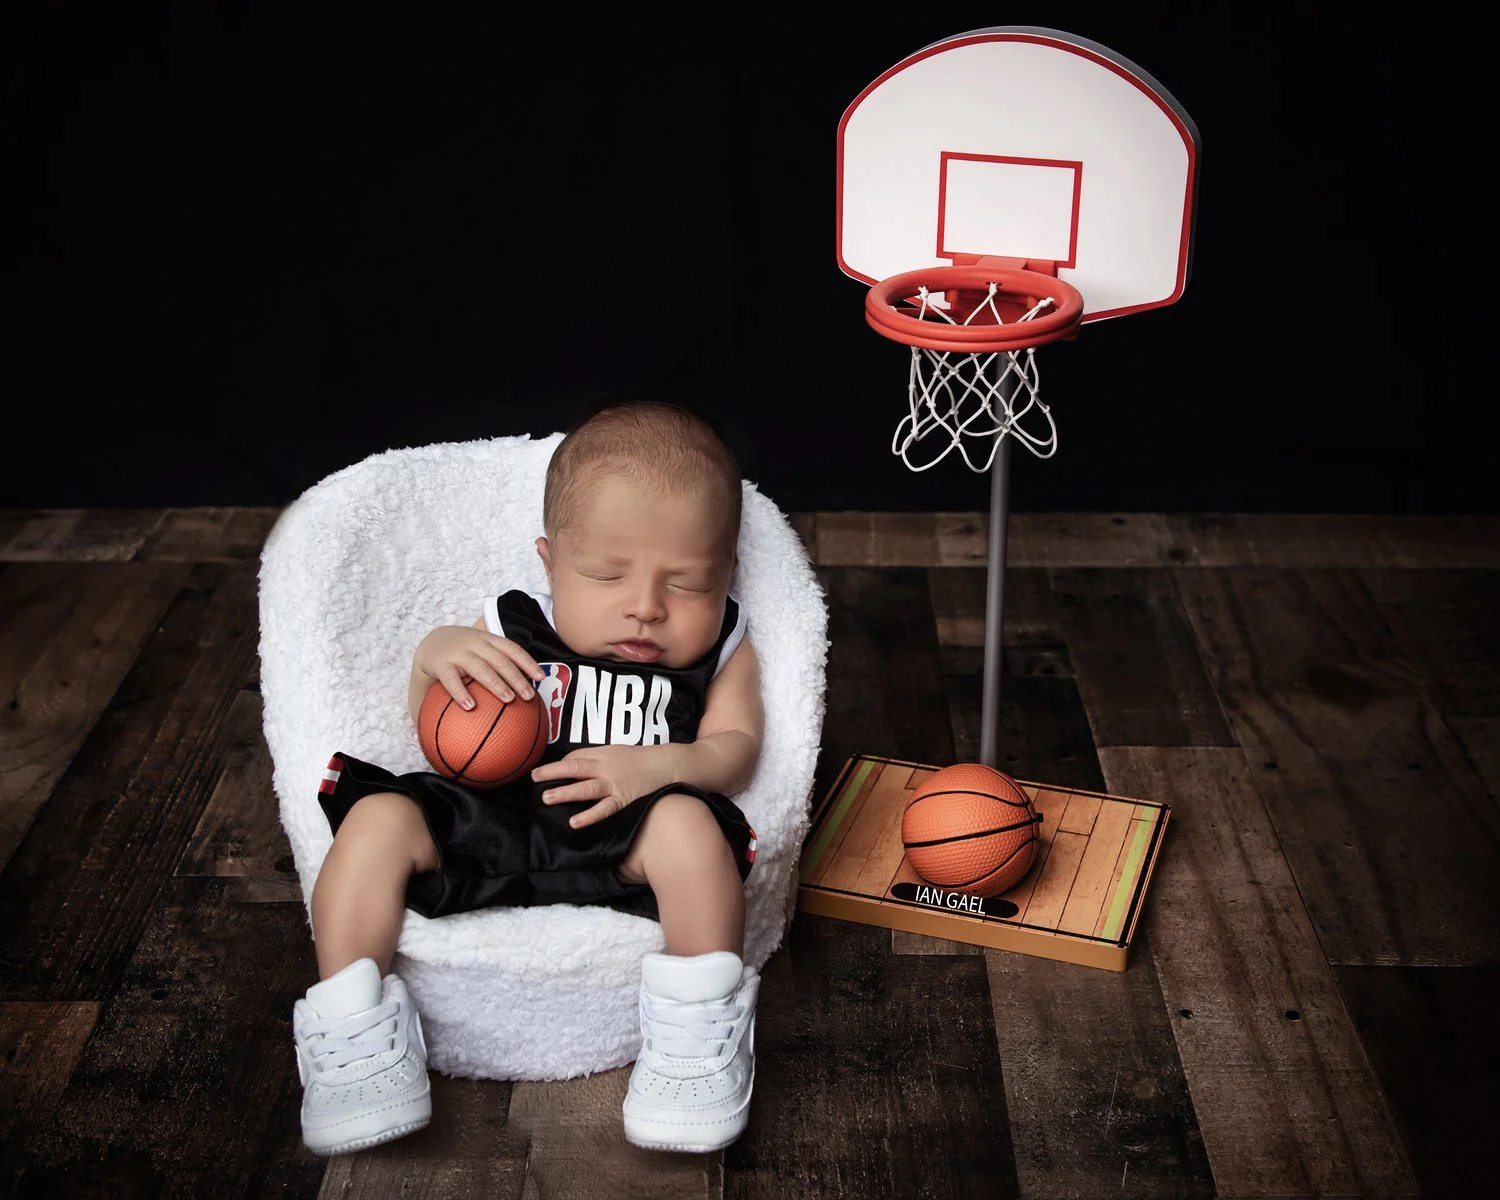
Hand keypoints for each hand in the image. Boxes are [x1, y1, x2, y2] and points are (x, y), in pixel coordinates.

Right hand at [414, 625, 541, 708]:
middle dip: (517, 677)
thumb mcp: (481, 651)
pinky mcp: (440, 664)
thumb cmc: (464, 653)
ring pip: (480, 668)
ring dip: (496, 684)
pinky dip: (461, 693)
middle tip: (529, 695)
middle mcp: (475, 644)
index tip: (541, 678)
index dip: (528, 662)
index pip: (512, 649)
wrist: (430, 642)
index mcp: (488, 640)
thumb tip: (523, 694)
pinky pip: (451, 680)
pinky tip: (470, 706)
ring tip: (508, 699)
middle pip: (500, 660)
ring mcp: (457, 653)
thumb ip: (498, 665)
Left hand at [531, 744, 670, 828]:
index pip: (575, 757)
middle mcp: (605, 768)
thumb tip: (572, 763)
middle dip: (553, 772)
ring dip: (565, 792)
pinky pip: (604, 809)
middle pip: (575, 769)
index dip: (559, 765)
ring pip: (585, 788)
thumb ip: (595, 757)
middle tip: (534, 777)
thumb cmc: (639, 759)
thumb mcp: (616, 750)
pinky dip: (589, 816)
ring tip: (547, 797)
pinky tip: (574, 822)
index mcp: (602, 754)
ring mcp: (613, 785)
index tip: (544, 772)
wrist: (665, 765)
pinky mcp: (622, 800)